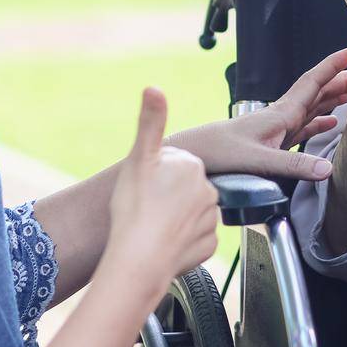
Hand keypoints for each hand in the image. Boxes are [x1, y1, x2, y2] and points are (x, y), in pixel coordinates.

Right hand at [105, 89, 219, 296]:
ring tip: (154, 227)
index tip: (145, 188)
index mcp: (192, 167)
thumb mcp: (139, 159)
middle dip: (168, 196)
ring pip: (190, 214)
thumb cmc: (135, 210)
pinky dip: (181, 241)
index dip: (155, 176)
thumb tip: (154, 88)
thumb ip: (150, 122)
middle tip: (147, 208)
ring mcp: (211, 220)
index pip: (174, 165)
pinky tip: (165, 242)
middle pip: (184, 189)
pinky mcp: (209, 246)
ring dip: (175, 219)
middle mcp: (208, 191)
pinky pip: (194, 239)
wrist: (139, 259)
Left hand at [171, 47, 346, 181]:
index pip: (312, 82)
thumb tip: (328, 169)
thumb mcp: (259, 161)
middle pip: (317, 92)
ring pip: (312, 106)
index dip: (332, 66)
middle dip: (341, 81)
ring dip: (334, 99)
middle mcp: (280, 116)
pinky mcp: (272, 141)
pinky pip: (304, 126)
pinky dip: (320, 121)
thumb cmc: (219, 152)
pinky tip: (330, 123)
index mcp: (280, 113)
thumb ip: (294, 166)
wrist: (194, 155)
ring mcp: (277, 128)